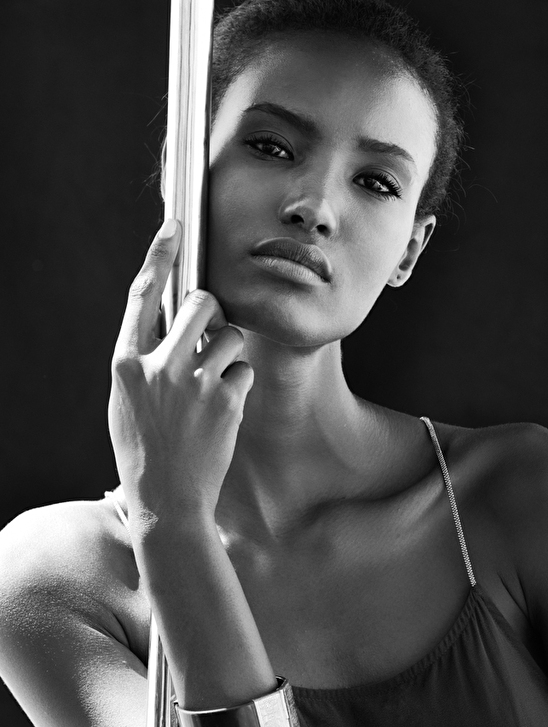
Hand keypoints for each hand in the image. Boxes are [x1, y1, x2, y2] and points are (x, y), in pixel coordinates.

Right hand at [108, 219, 252, 523]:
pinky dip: (237, 388)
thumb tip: (172, 322)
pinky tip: (221, 414)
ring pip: (230, 338)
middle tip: (210, 336)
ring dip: (228, 356)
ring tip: (211, 391)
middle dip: (213, 313)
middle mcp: (157, 366)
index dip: (160, 254)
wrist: (166, 501)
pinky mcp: (225, 401)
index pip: (142, 293)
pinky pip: (243, 372)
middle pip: (202, 303)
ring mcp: (192, 382)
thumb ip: (145, 358)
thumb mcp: (128, 400)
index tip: (176, 226)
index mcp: (125, 362)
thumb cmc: (145, 450)